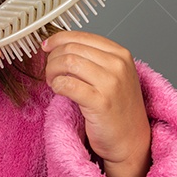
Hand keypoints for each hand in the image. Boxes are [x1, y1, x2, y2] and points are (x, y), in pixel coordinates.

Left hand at [40, 31, 151, 176]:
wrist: (130, 139)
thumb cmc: (116, 107)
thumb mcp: (111, 75)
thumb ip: (91, 58)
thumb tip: (57, 44)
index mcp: (120, 54)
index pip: (81, 36)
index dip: (58, 39)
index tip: (47, 46)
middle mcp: (118, 65)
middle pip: (71, 49)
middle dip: (53, 58)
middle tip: (50, 71)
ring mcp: (111, 83)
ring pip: (67, 63)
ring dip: (52, 71)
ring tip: (53, 81)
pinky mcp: (100, 102)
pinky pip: (67, 84)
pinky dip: (56, 85)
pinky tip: (58, 90)